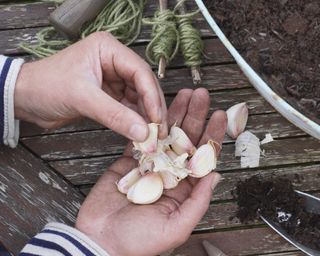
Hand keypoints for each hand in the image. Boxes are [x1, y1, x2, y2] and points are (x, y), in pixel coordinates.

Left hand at [14, 32, 166, 140]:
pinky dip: (134, 121)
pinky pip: (127, 109)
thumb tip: (143, 133)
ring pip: (138, 99)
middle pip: (143, 86)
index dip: (151, 96)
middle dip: (152, 109)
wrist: (25, 98)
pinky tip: (140, 133)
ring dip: (145, 117)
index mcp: (108, 50)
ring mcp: (113, 80)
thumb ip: (115, 115)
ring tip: (153, 136)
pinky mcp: (108, 96)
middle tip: (159, 131)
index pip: (139, 72)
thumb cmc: (47, 86)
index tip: (157, 119)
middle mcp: (114, 62)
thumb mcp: (83, 98)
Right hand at [76, 88, 226, 255]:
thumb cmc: (138, 242)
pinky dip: (149, 123)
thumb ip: (198, 202)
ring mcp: (150, 165)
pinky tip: (156, 108)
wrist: (101, 240)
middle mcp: (170, 174)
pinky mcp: (130, 161)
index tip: (218, 116)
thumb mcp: (176, 227)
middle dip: (195, 116)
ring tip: (183, 94)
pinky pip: (142, 139)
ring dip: (175, 114)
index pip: (202, 157)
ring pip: (166, 135)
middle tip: (201, 96)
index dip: (211, 136)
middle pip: (187, 140)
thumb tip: (215, 176)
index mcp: (184, 189)